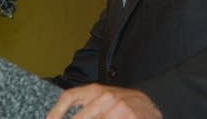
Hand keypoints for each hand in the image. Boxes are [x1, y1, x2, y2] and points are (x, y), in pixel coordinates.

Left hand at [46, 84, 161, 118]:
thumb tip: (58, 116)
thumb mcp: (102, 98)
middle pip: (80, 117)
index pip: (69, 97)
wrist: (151, 105)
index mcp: (95, 90)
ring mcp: (118, 109)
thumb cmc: (122, 103)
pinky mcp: (130, 117)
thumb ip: (84, 105)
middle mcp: (105, 98)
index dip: (55, 111)